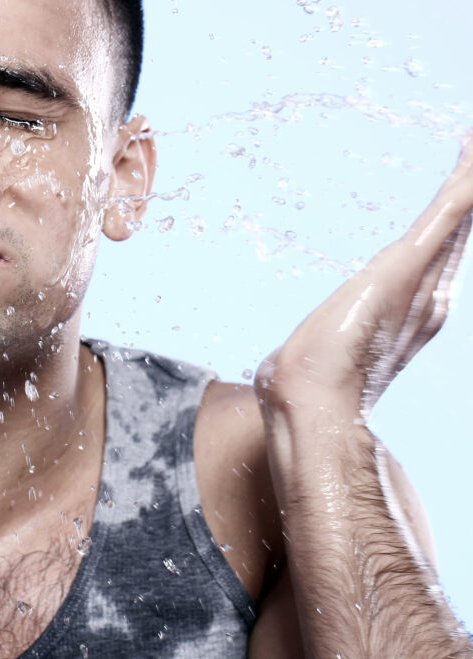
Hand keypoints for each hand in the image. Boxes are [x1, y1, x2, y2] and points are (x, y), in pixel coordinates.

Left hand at [256, 139, 472, 421]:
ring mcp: (422, 280)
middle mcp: (429, 294)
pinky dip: (463, 188)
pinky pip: (445, 216)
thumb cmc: (313, 380)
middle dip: (472, 188)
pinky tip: (470, 161)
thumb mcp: (328, 347)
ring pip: (460, 215)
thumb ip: (331, 340)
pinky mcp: (406, 267)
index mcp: (414, 309)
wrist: (313, 396)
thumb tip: (302, 355)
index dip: (459, 215)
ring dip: (471, 178)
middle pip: (460, 227)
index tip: (465, 182)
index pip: (443, 250)